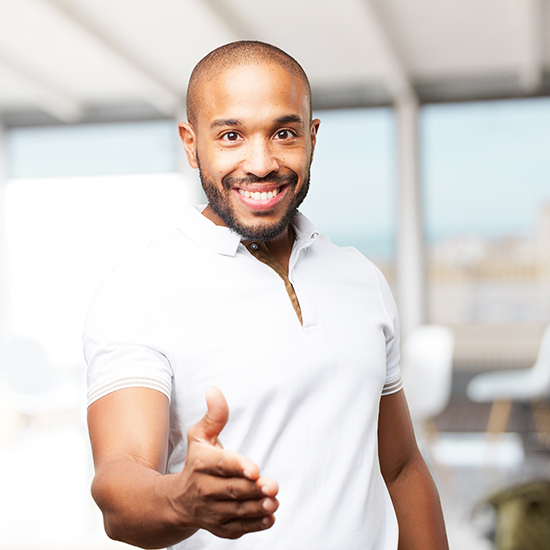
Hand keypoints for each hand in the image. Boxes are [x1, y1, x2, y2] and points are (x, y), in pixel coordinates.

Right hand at [171, 387, 278, 538]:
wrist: (176, 501)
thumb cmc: (195, 462)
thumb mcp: (200, 435)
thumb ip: (214, 415)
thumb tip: (214, 390)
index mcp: (201, 463)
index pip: (222, 464)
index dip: (238, 466)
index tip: (255, 470)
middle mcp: (203, 489)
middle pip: (232, 489)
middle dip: (253, 489)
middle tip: (272, 486)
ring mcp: (211, 511)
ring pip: (236, 511)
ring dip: (256, 508)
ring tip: (273, 502)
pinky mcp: (219, 527)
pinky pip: (237, 529)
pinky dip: (254, 526)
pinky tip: (269, 518)